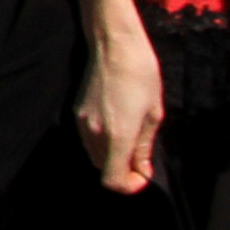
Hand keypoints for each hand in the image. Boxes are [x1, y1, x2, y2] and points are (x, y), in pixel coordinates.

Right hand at [74, 26, 161, 192]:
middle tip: (140, 158)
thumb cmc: (141, 74)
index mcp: (117, 136)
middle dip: (121, 170)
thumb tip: (143, 170)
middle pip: (103, 170)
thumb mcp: (153, 114)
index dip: (129, 186)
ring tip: (131, 139)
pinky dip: (102, 142)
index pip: (113, 181)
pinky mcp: (77, 111)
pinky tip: (117, 125)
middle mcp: (95, 133)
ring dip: (111, 156)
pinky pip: (88, 139)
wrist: (114, 43)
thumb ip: (145, 147)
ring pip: (94, 155)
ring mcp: (82, 122)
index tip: (143, 175)